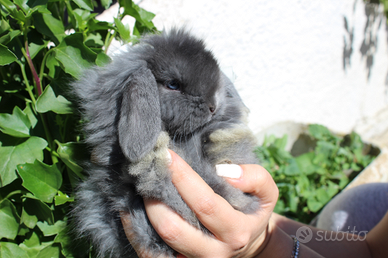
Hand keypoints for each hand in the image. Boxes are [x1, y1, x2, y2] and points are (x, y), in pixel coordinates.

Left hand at [121, 150, 277, 257]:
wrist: (247, 243)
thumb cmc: (251, 212)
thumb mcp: (266, 193)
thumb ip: (255, 178)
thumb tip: (224, 171)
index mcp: (236, 231)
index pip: (204, 203)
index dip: (183, 178)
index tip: (167, 154)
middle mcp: (213, 253)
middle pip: (174, 228)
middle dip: (155, 196)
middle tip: (146, 169)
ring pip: (159, 243)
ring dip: (143, 213)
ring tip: (137, 186)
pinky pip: (151, 255)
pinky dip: (137, 232)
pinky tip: (130, 209)